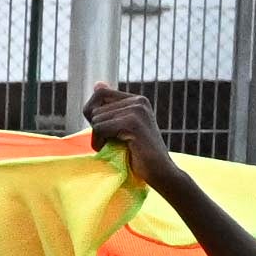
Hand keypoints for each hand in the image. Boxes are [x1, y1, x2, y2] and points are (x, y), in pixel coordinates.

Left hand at [87, 84, 193, 212]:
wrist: (161, 172)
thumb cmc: (139, 155)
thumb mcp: (121, 128)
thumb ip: (109, 107)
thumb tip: (98, 83)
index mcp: (137, 99)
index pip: (100, 94)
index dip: (95, 115)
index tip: (109, 131)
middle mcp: (138, 100)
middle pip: (95, 108)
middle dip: (97, 130)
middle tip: (114, 143)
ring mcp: (137, 110)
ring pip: (96, 120)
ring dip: (99, 139)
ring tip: (117, 148)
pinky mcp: (132, 123)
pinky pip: (100, 128)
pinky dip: (100, 143)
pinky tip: (115, 151)